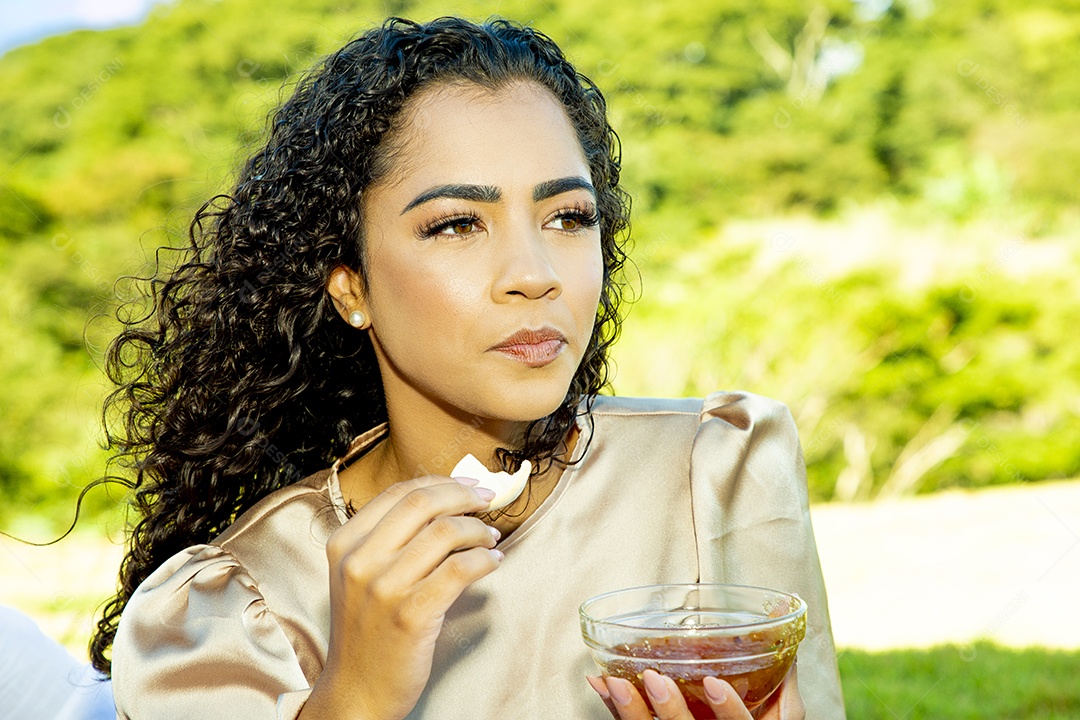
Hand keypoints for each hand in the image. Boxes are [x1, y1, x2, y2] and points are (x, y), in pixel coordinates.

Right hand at [299, 475, 501, 719]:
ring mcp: (384, 588)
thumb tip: (445, 502)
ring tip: (491, 538)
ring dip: (479, 530)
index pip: (399, 493)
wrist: (357, 691)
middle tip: (489, 500)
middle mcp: (360, 561)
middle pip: (422, 503)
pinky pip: (459, 569)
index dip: (441, 482)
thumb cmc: (366, 631)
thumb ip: (389, 540)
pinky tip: (492, 561)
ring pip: (445, 532)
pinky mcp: (411, 615)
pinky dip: (484, 559)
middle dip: (464, 495)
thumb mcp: (360, 577)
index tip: (468, 486)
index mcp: (345, 544)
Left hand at [587, 663, 803, 719]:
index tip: (714, 683)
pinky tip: (600, 684)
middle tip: (655, 679)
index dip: (729, 712)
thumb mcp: (782, 715)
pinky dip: (613, 708)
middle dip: (670, 713)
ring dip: (629, 711)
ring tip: (613, 683)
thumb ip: (784, 676)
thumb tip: (783, 616)